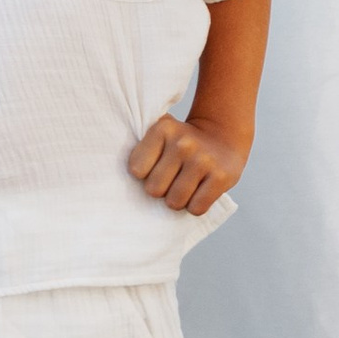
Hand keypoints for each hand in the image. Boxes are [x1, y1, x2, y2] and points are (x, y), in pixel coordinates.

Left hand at [128, 109, 246, 215]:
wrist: (223, 136)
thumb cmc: (181, 144)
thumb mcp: (161, 133)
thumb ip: (140, 148)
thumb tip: (116, 178)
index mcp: (163, 129)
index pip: (136, 170)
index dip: (145, 174)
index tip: (155, 167)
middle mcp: (183, 143)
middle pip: (154, 189)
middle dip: (162, 190)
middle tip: (172, 179)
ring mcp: (203, 160)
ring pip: (175, 202)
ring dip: (179, 200)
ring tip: (186, 185)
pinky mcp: (222, 176)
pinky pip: (197, 208)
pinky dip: (196, 206)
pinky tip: (201, 190)